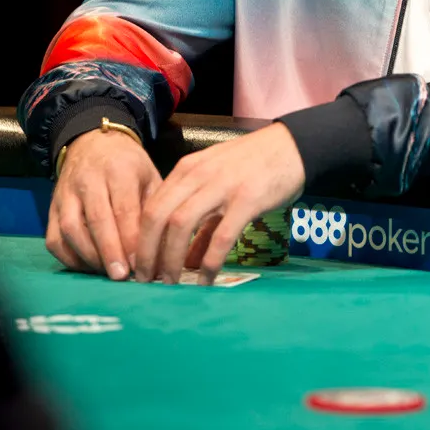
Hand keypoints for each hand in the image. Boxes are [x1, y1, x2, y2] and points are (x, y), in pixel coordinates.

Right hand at [46, 129, 160, 279]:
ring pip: (70, 230)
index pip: (124, 208)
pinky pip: (54, 239)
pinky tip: (88, 267)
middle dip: (110, 252)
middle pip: (96, 220)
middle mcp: (89, 179)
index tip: (140, 264)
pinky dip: (69, 258)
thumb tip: (163, 248)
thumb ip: (155, 207)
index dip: (130, 240)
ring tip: (107, 273)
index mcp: (119, 169)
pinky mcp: (52, 208)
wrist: (93, 143)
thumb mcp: (149, 176)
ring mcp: (66, 194)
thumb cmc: (128, 165)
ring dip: (89, 257)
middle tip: (122, 277)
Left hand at [134, 123, 305, 285]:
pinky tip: (206, 281)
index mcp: (188, 169)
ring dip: (171, 259)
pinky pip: (220, 237)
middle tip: (145, 280)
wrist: (293, 145)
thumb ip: (201, 218)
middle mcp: (198, 176)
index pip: (151, 206)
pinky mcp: (247, 200)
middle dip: (146, 252)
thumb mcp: (218, 181)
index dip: (138, 239)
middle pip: (157, 216)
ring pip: (181, 225)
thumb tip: (186, 260)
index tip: (137, 265)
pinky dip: (209, 263)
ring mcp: (222, 186)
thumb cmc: (254, 164)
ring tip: (170, 284)